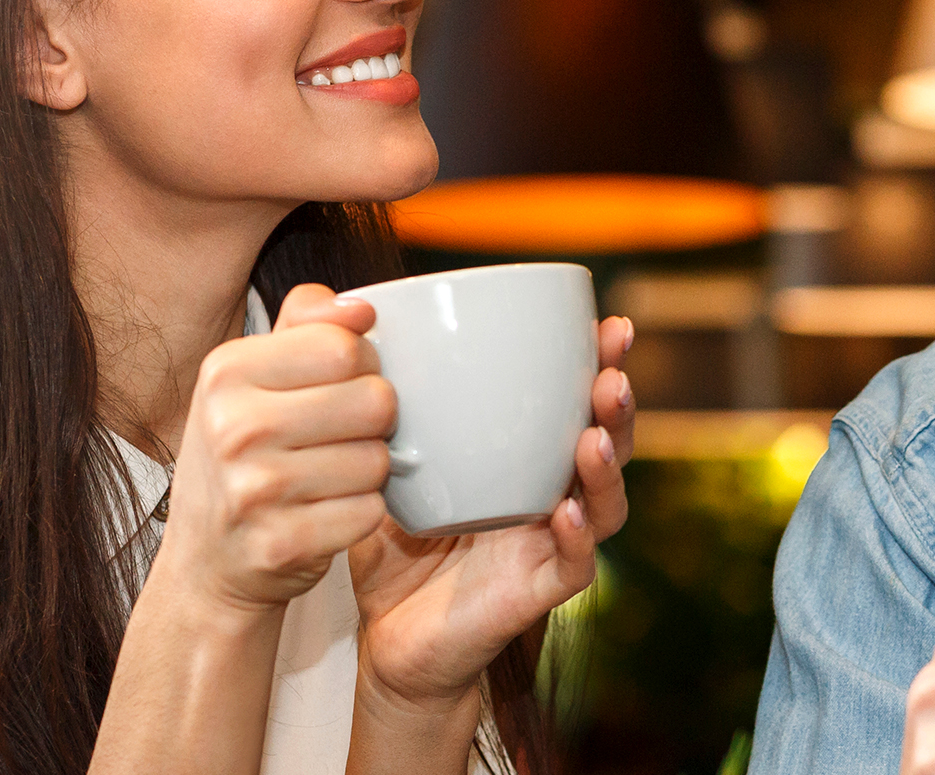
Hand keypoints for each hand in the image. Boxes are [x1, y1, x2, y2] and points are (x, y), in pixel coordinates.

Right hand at [149, 284, 395, 612]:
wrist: (206, 563)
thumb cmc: (241, 459)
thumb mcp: (252, 379)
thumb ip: (307, 326)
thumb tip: (361, 308)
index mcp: (226, 372)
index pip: (345, 346)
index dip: (362, 366)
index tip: (339, 387)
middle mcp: (233, 427)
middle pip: (374, 401)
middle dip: (372, 421)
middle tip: (338, 438)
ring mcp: (254, 490)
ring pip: (377, 460)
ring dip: (368, 472)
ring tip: (327, 478)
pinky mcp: (280, 545)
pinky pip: (369, 513)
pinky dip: (359, 515)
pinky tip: (324, 514)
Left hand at [344, 314, 638, 711]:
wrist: (384, 635)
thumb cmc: (389, 542)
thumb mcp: (369, 455)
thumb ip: (348, 384)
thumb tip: (317, 298)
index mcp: (523, 454)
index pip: (572, 399)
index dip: (597, 362)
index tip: (603, 322)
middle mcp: (549, 491)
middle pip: (606, 439)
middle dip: (617, 402)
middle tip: (611, 369)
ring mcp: (548, 541)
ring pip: (604, 500)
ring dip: (607, 465)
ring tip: (594, 434)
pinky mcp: (536, 590)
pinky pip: (573, 564)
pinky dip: (577, 537)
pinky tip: (566, 510)